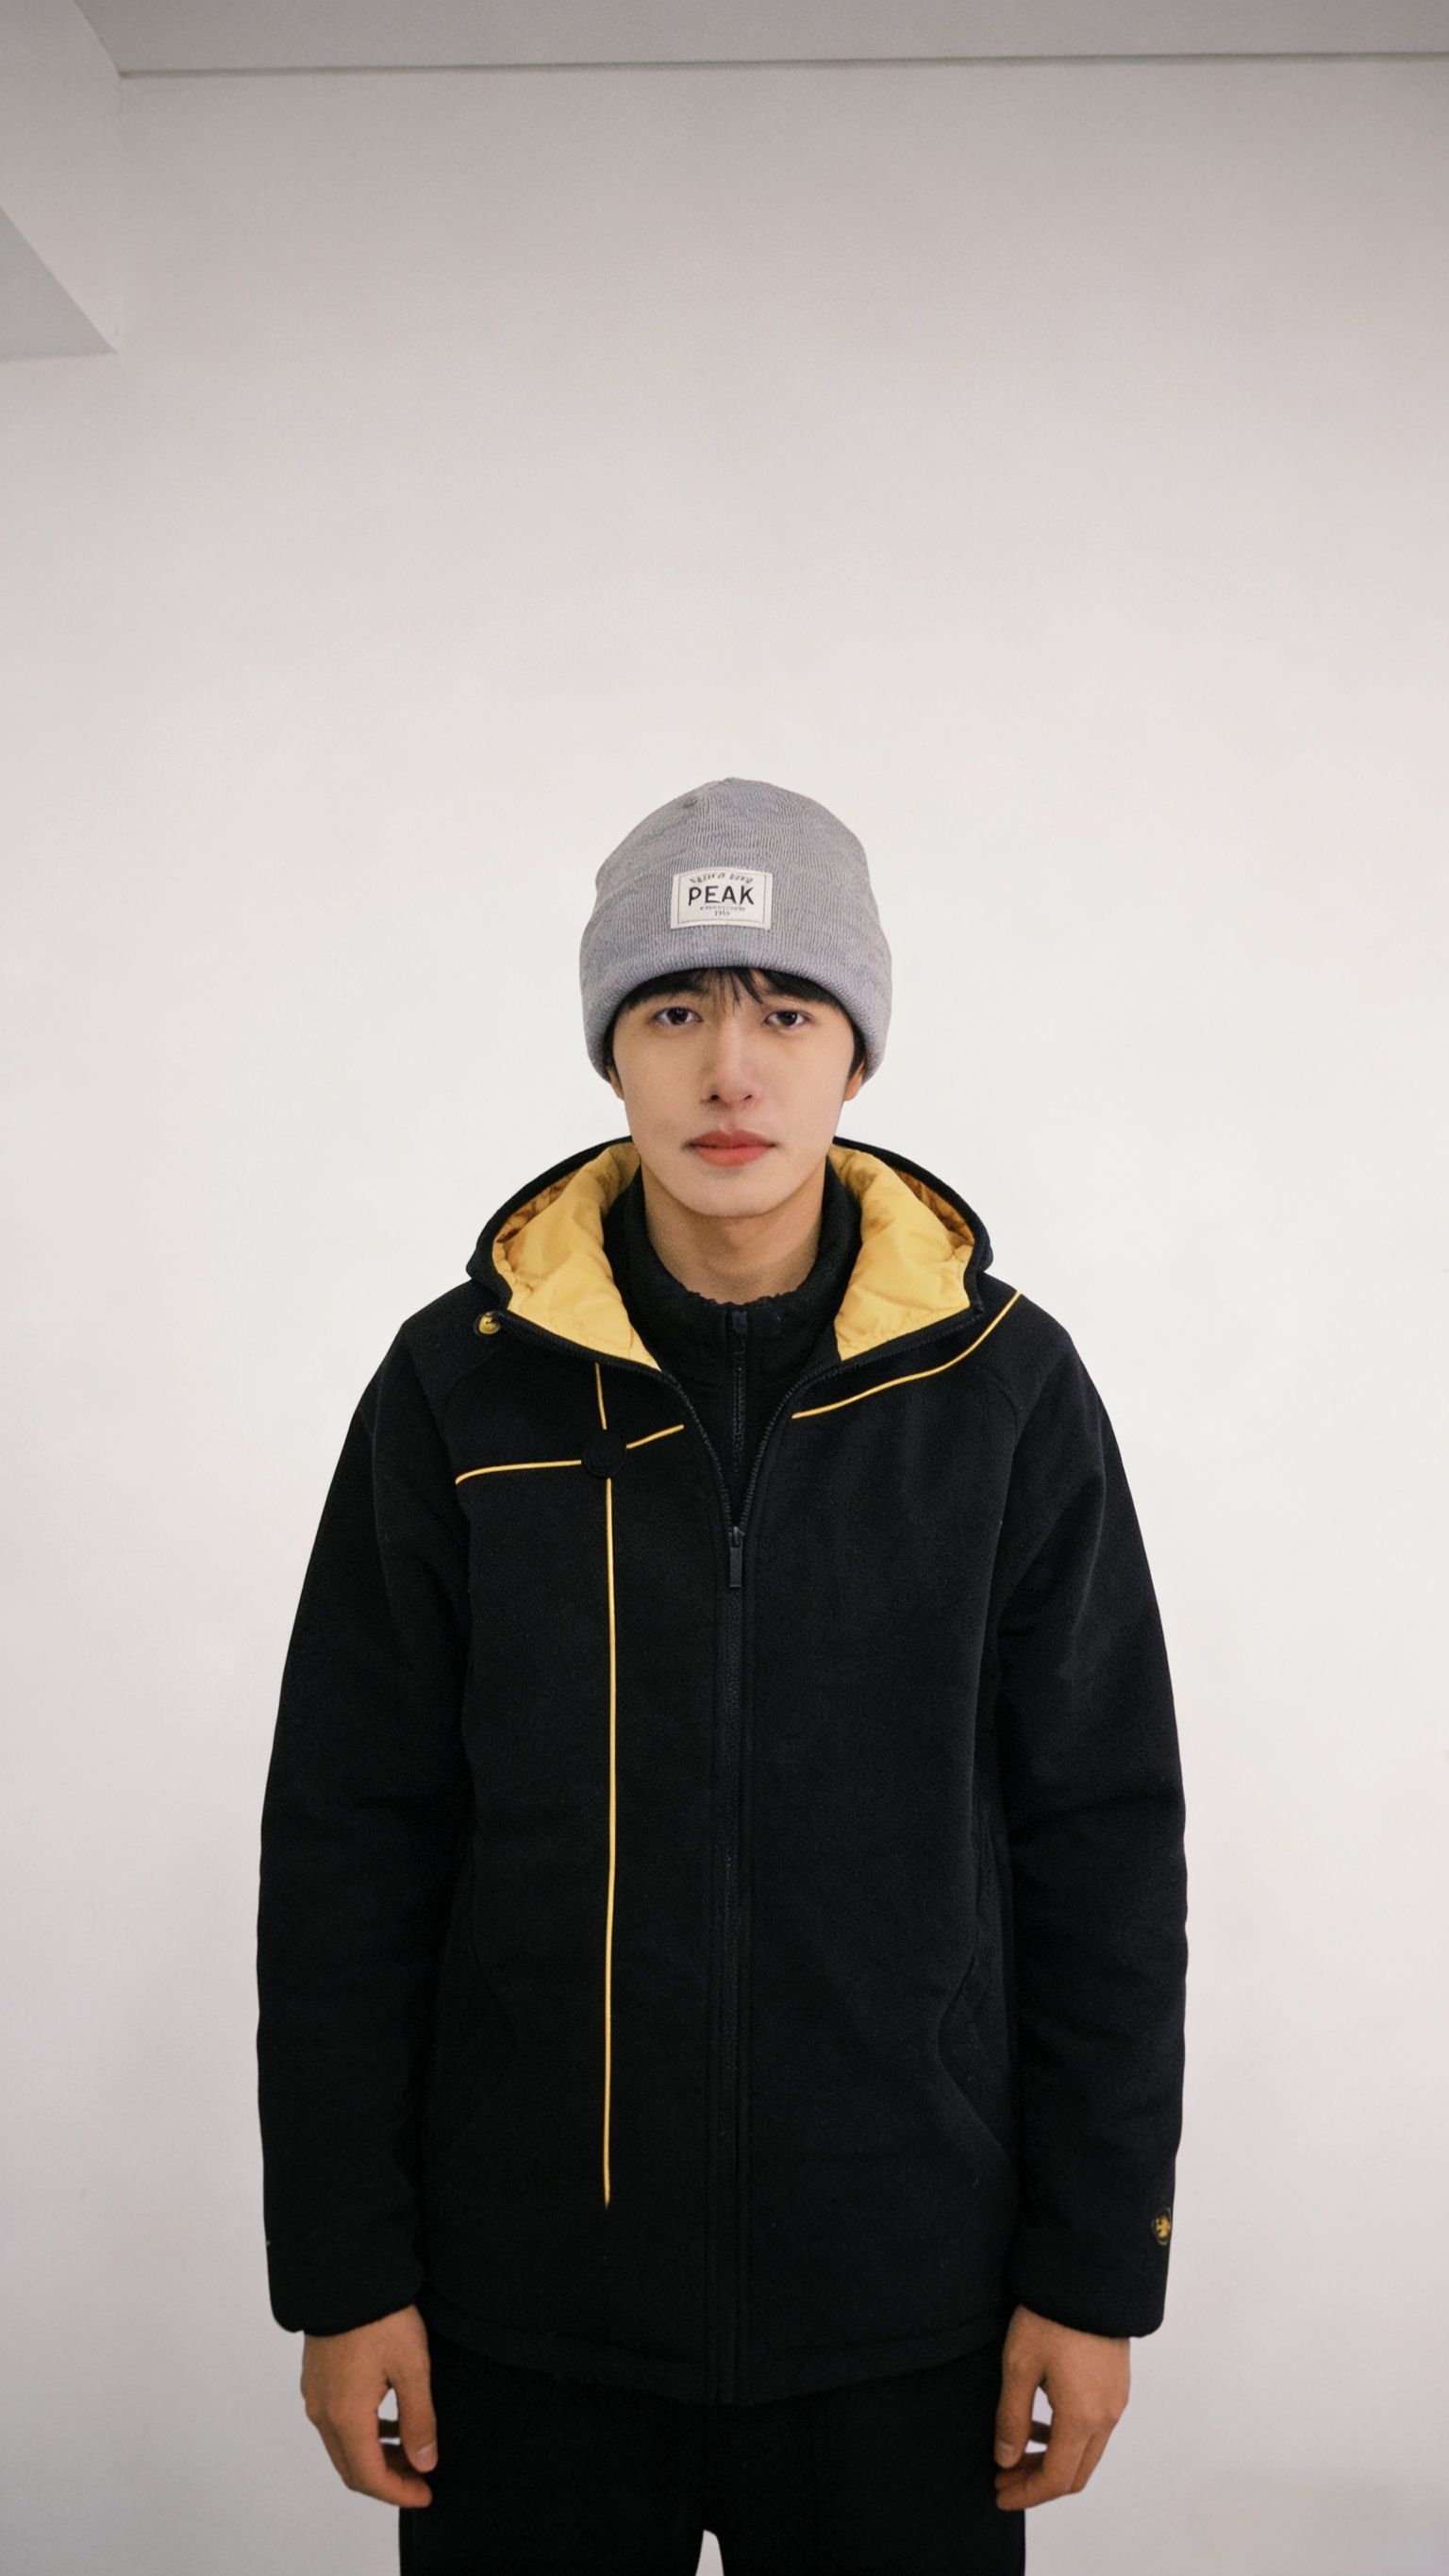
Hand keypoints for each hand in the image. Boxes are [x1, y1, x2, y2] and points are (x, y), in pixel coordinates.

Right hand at [300, 2304, 438, 2506]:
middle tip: (422, 2476)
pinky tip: (389, 2420)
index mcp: (345, 2417)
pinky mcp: (316, 2380)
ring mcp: (315, 2396)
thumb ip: (419, 2421)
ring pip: (343, 2447)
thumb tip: (425, 2464)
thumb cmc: (382, 2319)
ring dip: (376, 2456)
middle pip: (352, 2468)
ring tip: (411, 2449)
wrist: (346, 2275)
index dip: (399, 2493)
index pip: (369, 2477)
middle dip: (388, 2479)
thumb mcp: (413, 2369)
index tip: (427, 2494)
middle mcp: (323, 2413)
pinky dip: (363, 2434)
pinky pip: (336, 2423)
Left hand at [993, 2303, 1128, 2510]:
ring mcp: (1116, 2401)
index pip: (1056, 2479)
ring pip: (1086, 2452)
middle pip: (1076, 2473)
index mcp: (1082, 2418)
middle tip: (1004, 2477)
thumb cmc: (1050, 2317)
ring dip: (1052, 2460)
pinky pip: (1094, 2428)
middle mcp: (1106, 2417)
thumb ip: (1012, 2418)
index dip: (1026, 2494)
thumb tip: (1006, 2458)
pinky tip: (1041, 2423)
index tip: (999, 2495)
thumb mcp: (1019, 2366)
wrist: (1089, 2274)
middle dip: (1038, 2482)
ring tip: (1016, 2450)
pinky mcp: (1117, 2385)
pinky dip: (1067, 2439)